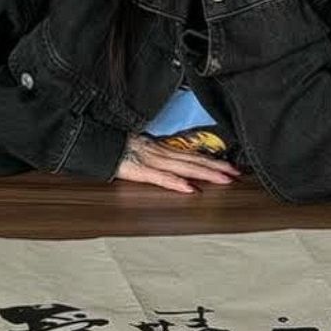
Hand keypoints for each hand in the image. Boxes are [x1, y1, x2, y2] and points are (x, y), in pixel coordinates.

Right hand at [115, 135, 240, 193]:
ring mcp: (150, 160)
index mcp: (160, 149)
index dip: (211, 160)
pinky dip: (175, 183)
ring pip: (183, 167)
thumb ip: (153, 156)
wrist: (92, 140)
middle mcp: (159, 153)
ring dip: (205, 173)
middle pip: (193, 160)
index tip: (229, 166)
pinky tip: (190, 189)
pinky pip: (160, 177)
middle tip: (237, 173)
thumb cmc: (113, 146)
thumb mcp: (137, 149)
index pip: (191, 155)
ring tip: (224, 179)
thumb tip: (169, 167)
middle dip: (217, 167)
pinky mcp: (138, 170)